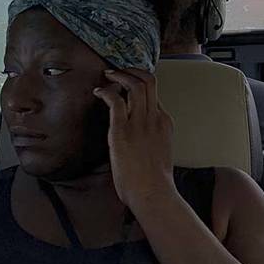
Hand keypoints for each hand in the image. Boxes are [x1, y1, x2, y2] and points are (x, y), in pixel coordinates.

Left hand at [93, 68, 176, 211]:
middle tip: (118, 71)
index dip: (139, 84)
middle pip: (149, 81)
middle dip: (132, 71)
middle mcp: (155, 118)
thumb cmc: (154, 180)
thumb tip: (139, 138)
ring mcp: (140, 123)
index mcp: (164, 123)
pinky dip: (106, 91)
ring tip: (108, 75)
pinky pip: (116, 100)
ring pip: (135, 85)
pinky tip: (98, 92)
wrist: (153, 193)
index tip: (127, 84)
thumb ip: (152, 138)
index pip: (155, 94)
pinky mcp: (122, 131)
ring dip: (120, 75)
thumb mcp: (160, 152)